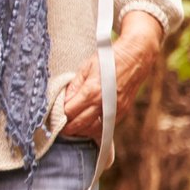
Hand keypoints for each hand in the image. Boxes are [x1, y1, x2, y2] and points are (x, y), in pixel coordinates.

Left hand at [60, 11, 165, 140]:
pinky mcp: (122, 112)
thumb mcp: (86, 67)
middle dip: (67, 127)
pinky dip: (94, 129)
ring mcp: (114, 110)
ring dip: (80, 131)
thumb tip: (63, 101)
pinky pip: (105, 127)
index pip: (69, 111)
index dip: (59, 115)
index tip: (54, 115)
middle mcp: (103, 103)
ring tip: (71, 127)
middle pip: (79, 124)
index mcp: (92, 91)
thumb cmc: (109, 59)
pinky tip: (87, 125)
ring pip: (92, 130)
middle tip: (59, 127)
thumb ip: (74, 86)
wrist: (136, 58)